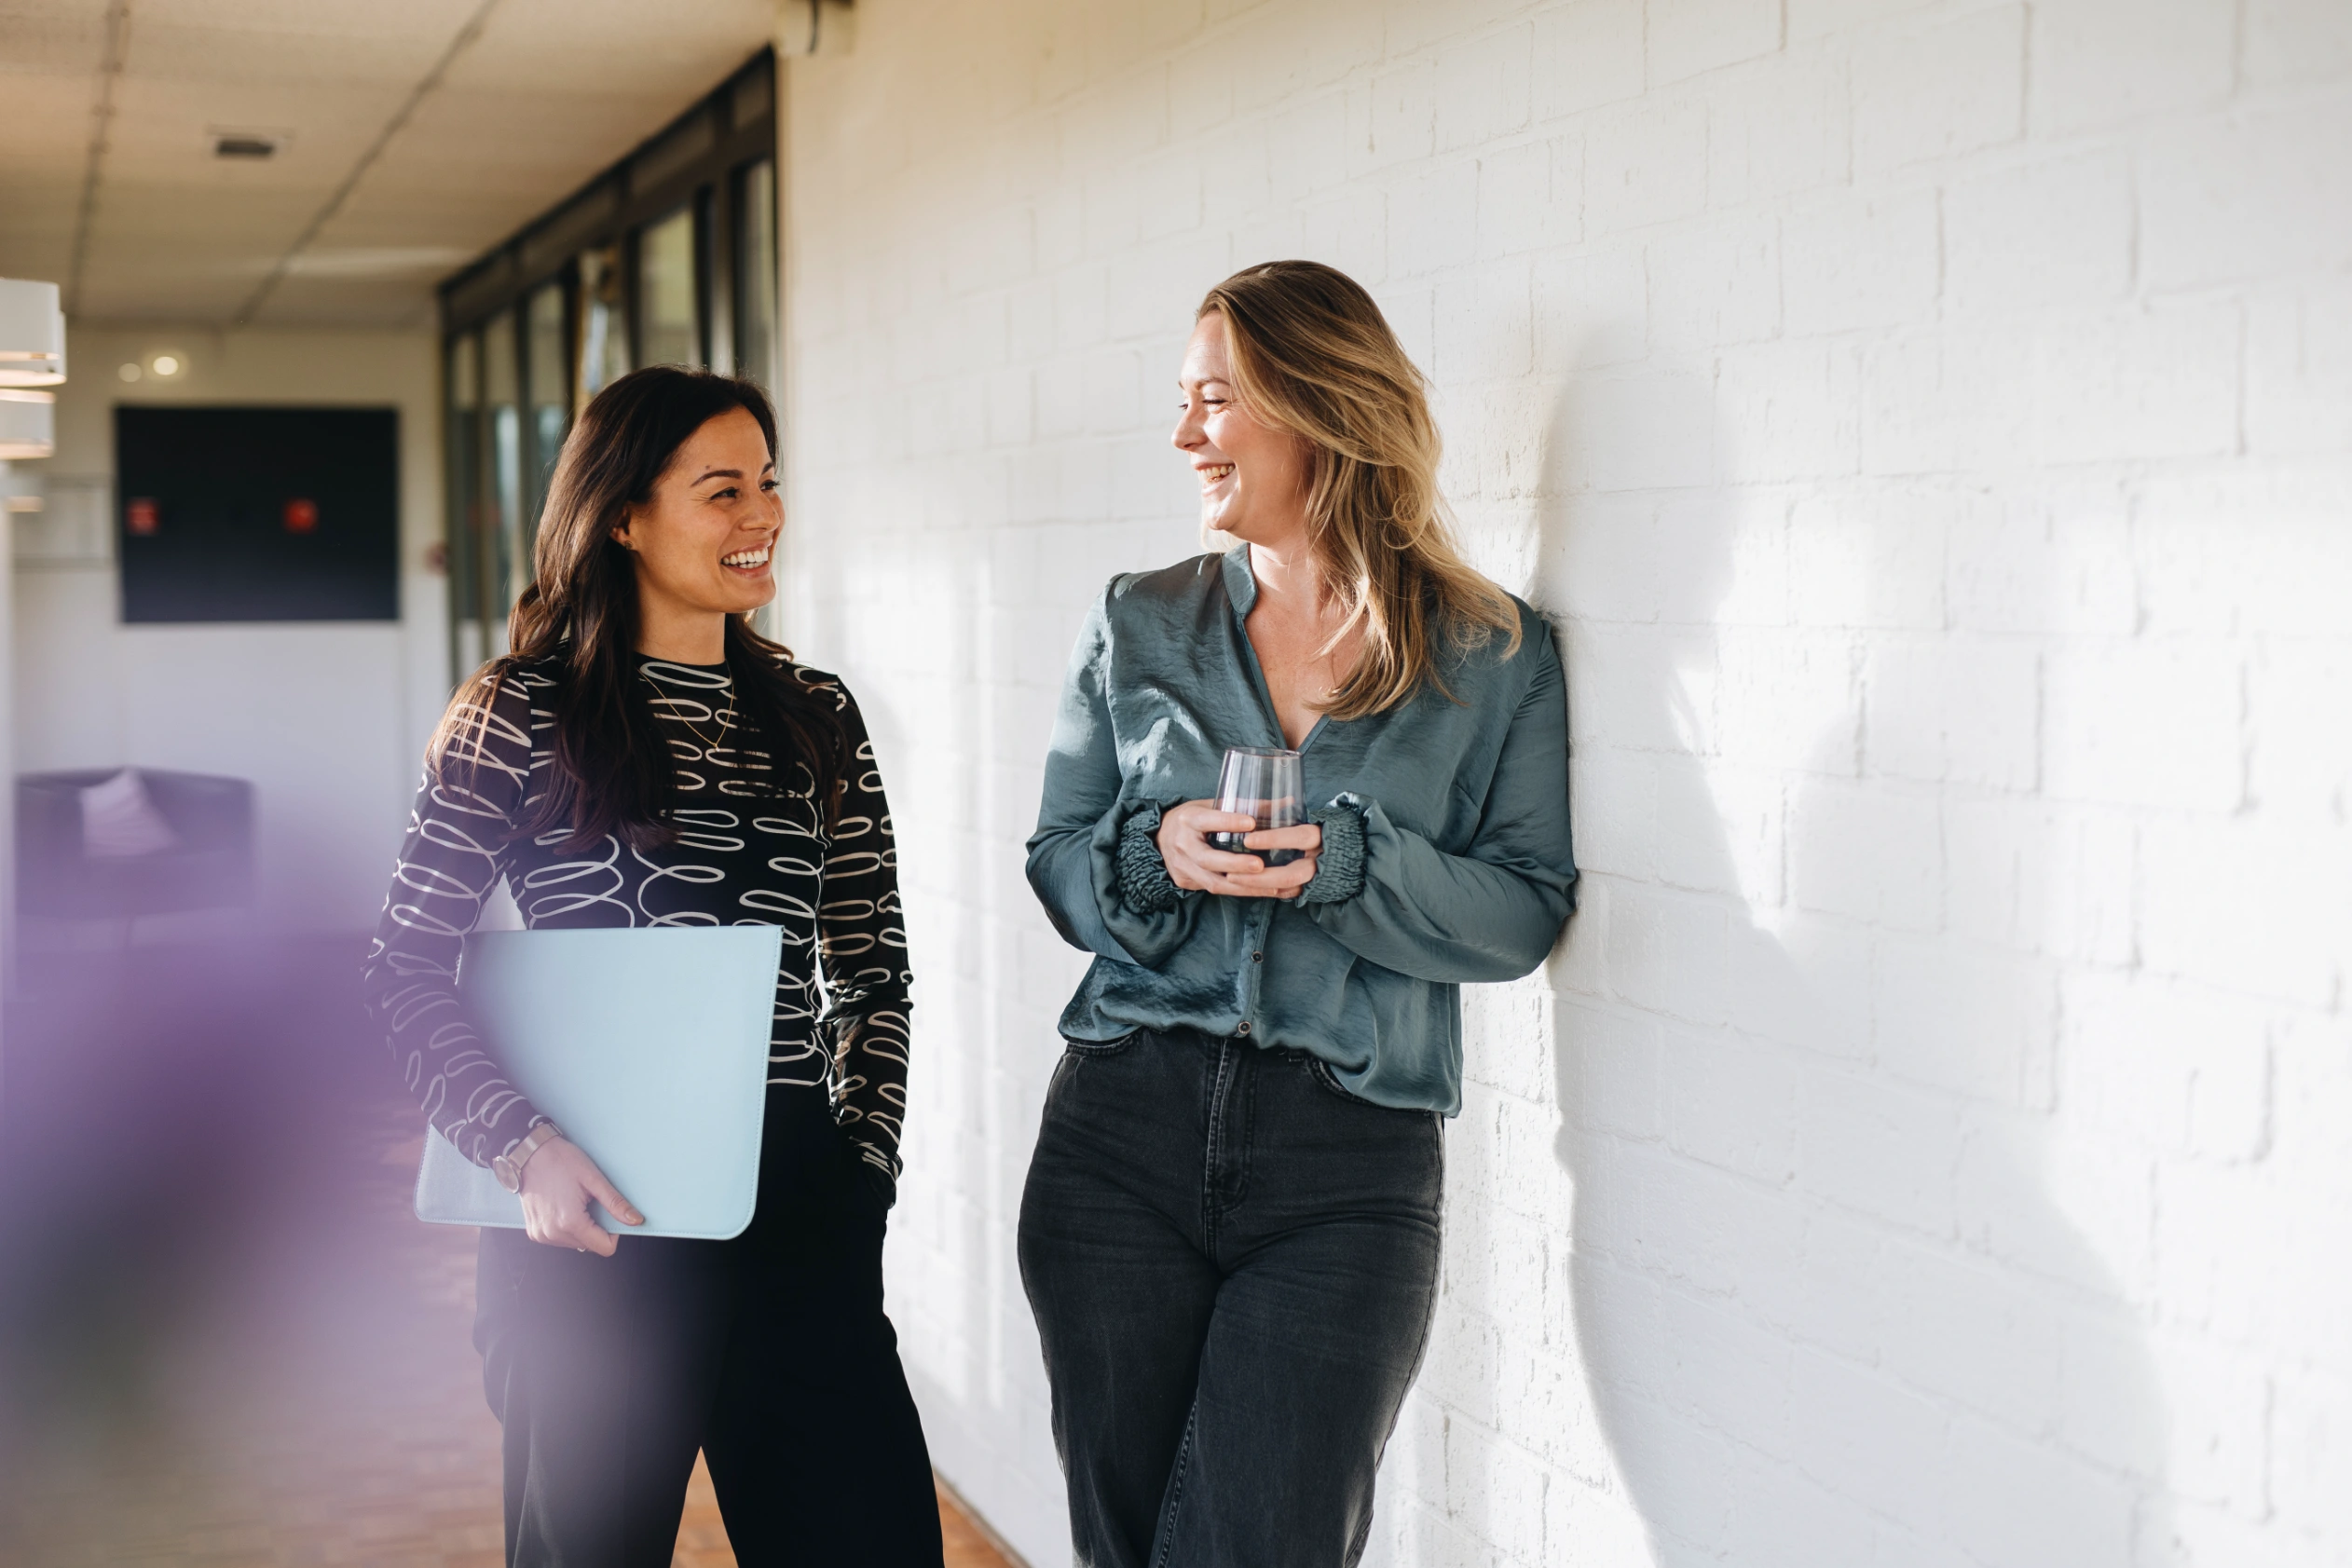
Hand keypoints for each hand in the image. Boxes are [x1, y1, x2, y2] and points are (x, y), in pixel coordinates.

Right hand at [517, 1137, 642, 1255]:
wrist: (529, 1153)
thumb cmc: (560, 1161)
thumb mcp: (593, 1179)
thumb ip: (615, 1203)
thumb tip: (635, 1220)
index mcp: (570, 1223)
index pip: (605, 1247)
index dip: (614, 1232)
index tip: (610, 1214)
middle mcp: (552, 1234)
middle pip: (590, 1245)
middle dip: (596, 1227)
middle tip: (589, 1202)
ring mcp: (541, 1235)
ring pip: (576, 1243)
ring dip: (581, 1227)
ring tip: (574, 1202)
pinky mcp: (534, 1232)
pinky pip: (560, 1238)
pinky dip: (567, 1227)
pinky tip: (563, 1206)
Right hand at [1156, 800, 1321, 898]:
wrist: (1158, 839)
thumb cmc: (1193, 819)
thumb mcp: (1211, 805)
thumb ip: (1244, 805)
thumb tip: (1287, 802)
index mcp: (1187, 819)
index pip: (1207, 820)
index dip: (1228, 822)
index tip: (1251, 823)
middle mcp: (1181, 844)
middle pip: (1208, 859)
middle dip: (1235, 864)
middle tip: (1260, 865)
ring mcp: (1182, 866)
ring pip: (1212, 882)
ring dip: (1243, 886)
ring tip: (1270, 886)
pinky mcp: (1185, 882)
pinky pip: (1213, 889)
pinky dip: (1239, 891)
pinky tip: (1261, 891)